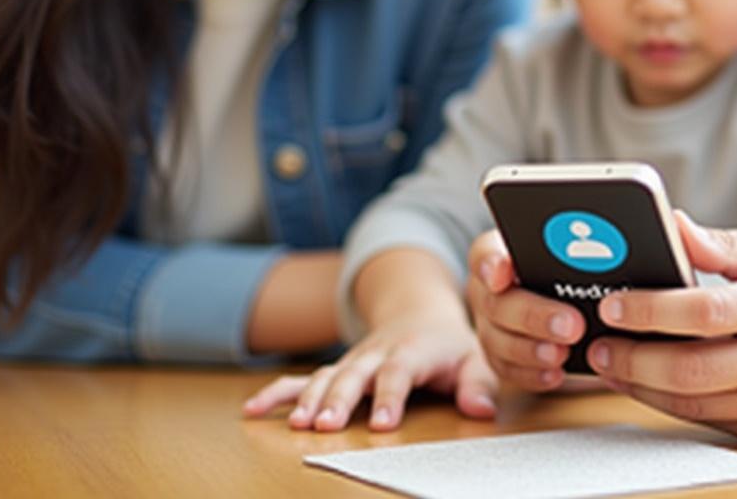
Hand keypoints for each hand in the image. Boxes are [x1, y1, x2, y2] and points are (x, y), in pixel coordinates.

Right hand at [241, 311, 497, 431]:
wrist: (419, 310)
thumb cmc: (447, 344)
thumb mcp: (473, 358)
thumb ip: (478, 383)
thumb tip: (482, 409)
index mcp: (413, 349)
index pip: (400, 372)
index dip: (390, 396)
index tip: (382, 424)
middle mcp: (377, 352)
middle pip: (355, 374)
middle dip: (339, 399)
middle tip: (326, 425)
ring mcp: (352, 360)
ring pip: (326, 376)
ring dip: (310, 399)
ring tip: (299, 424)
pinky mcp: (335, 368)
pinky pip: (302, 378)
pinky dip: (277, 392)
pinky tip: (253, 410)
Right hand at [465, 229, 586, 391]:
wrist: (556, 296)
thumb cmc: (562, 266)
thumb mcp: (565, 251)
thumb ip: (572, 252)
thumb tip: (606, 254)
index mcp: (497, 256)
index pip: (485, 253)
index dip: (492, 263)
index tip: (504, 270)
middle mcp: (487, 291)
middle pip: (497, 303)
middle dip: (533, 315)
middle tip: (572, 325)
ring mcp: (489, 325)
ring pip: (497, 340)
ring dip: (530, 350)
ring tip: (562, 354)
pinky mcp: (499, 355)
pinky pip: (506, 369)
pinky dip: (530, 374)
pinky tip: (555, 374)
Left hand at [585, 212, 736, 444]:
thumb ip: (724, 243)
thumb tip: (673, 226)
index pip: (707, 312)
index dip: (652, 310)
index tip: (614, 304)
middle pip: (692, 369)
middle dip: (633, 358)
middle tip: (597, 342)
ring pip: (692, 403)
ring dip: (639, 384)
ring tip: (607, 361)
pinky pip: (705, 421)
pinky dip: (665, 402)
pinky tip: (641, 381)